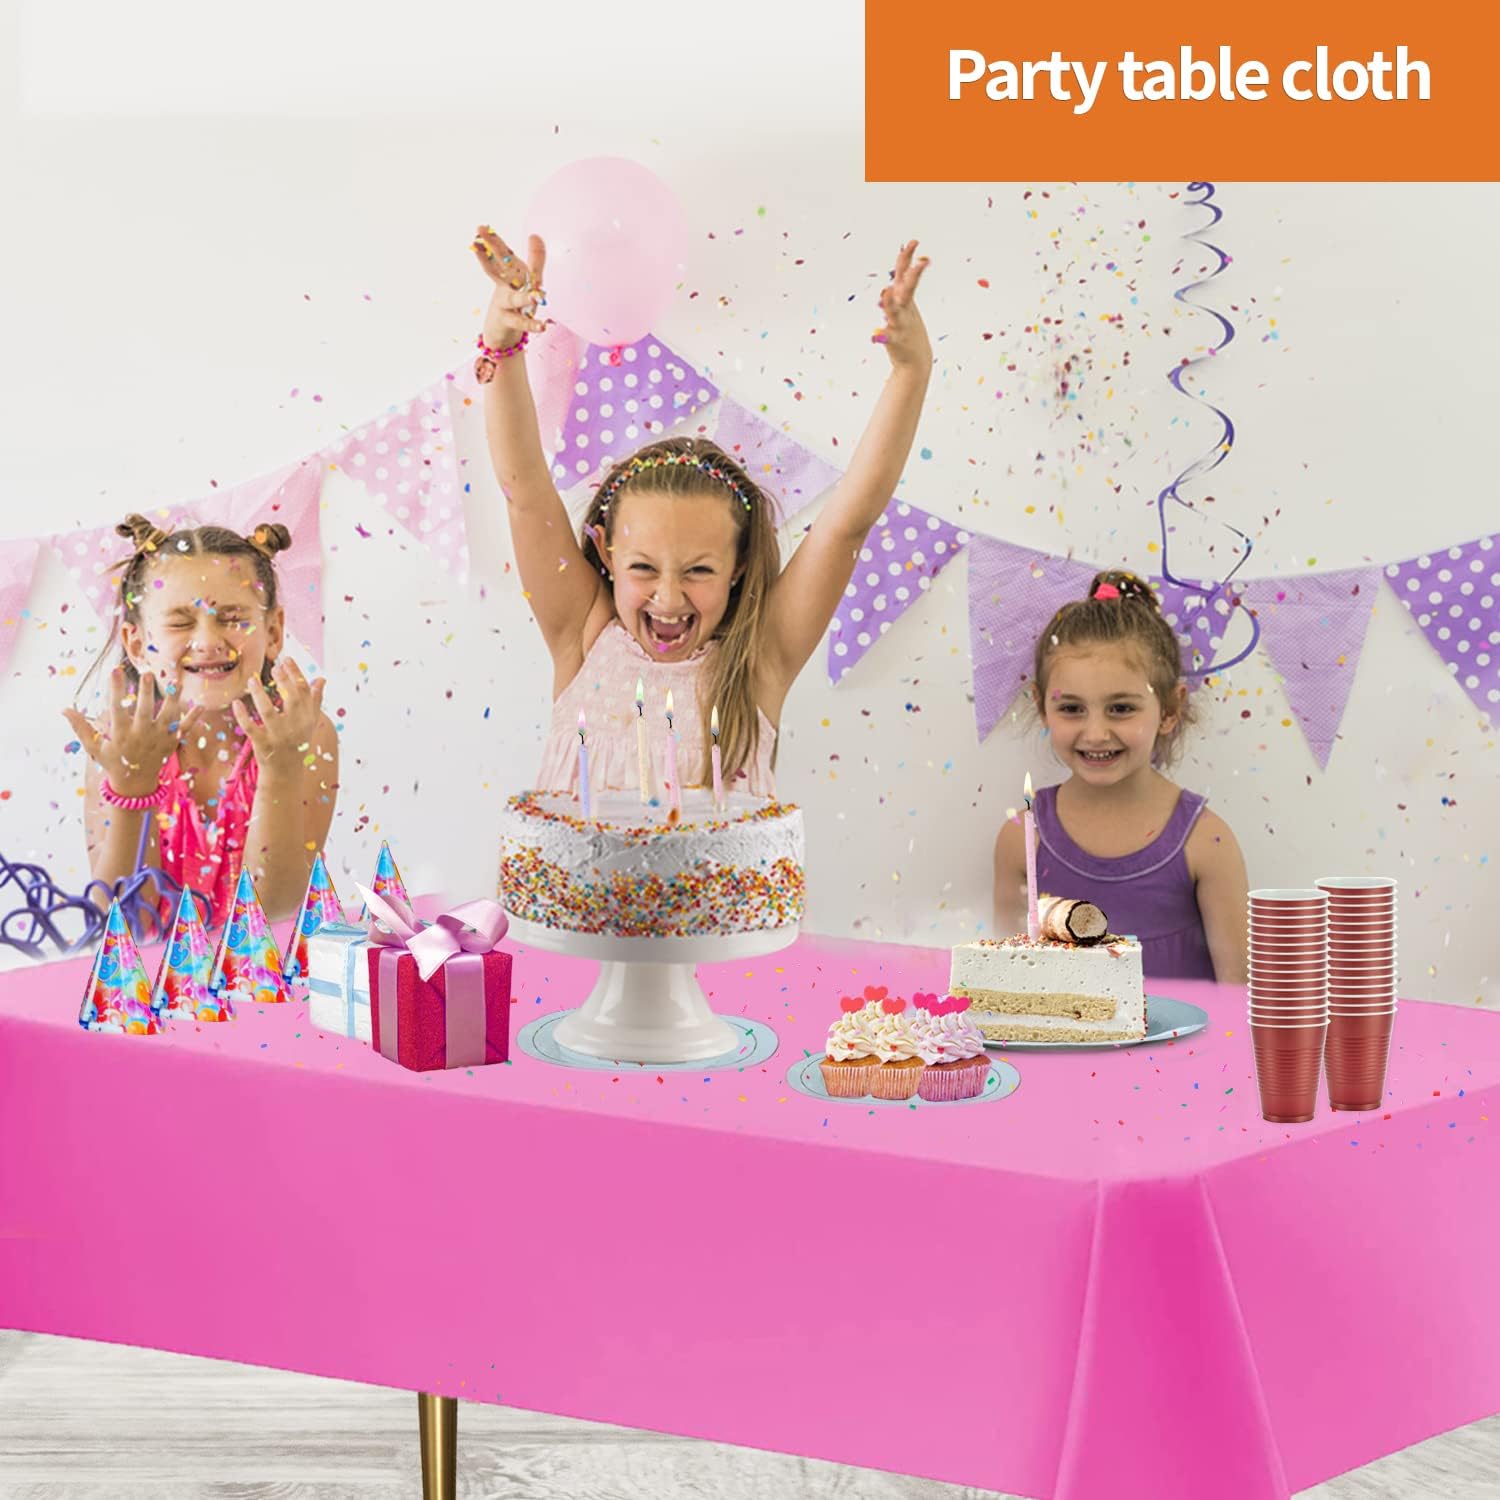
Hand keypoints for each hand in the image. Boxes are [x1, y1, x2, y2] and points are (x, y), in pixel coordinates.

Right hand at [63, 667, 202, 795]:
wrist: (134, 784)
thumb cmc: (112, 761)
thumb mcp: (94, 747)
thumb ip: (81, 727)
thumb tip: (64, 709)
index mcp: (121, 734)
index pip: (117, 708)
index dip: (115, 689)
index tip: (114, 670)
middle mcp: (141, 735)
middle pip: (145, 710)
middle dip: (146, 692)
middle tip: (147, 673)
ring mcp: (159, 739)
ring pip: (168, 717)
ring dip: (173, 700)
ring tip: (175, 682)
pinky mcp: (171, 743)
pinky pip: (185, 729)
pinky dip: (193, 718)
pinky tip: (199, 704)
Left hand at [231, 659, 326, 777]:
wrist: (286, 772)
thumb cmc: (297, 742)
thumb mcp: (310, 722)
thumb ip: (315, 700)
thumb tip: (321, 679)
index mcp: (308, 719)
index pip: (305, 692)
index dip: (296, 674)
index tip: (287, 660)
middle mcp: (296, 726)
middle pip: (291, 699)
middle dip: (284, 681)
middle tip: (274, 666)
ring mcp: (279, 736)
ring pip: (269, 712)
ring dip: (260, 695)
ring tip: (252, 681)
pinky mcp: (263, 744)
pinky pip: (251, 728)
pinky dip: (243, 716)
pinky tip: (236, 703)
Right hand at [471, 226, 548, 351]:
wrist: (503, 330)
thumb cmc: (517, 299)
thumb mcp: (528, 278)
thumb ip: (535, 258)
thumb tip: (534, 234)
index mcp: (508, 274)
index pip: (500, 256)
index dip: (492, 242)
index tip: (480, 228)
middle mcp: (504, 287)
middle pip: (498, 270)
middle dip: (493, 253)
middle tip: (480, 237)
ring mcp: (505, 306)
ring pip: (513, 300)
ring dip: (524, 298)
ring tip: (537, 296)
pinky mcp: (510, 323)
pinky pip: (522, 324)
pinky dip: (532, 325)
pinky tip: (543, 326)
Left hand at [873, 239, 931, 369]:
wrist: (916, 361)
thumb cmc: (908, 330)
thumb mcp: (905, 306)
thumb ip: (901, 288)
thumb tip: (897, 269)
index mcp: (905, 298)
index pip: (906, 273)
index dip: (908, 257)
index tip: (915, 241)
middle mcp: (904, 309)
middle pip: (907, 289)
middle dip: (913, 275)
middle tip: (922, 262)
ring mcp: (900, 324)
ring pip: (895, 311)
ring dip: (890, 303)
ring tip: (885, 293)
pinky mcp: (894, 341)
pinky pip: (887, 337)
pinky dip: (881, 335)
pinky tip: (875, 334)